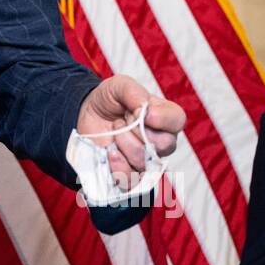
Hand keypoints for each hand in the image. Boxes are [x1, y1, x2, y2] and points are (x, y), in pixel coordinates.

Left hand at [76, 75, 182, 189]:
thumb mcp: (119, 85)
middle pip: (164, 144)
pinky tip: (110, 151)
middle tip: (123, 119)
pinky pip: (132, 179)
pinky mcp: (130, 173)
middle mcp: (162, 141)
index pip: (177, 120)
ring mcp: (147, 159)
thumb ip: (134, 92)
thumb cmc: (110, 100)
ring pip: (145, 161)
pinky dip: (118, 165)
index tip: (139, 111)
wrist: (87, 116)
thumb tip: (144, 110)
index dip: (159, 117)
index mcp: (165, 117)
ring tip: (115, 131)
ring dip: (124, 143)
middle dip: (137, 130)